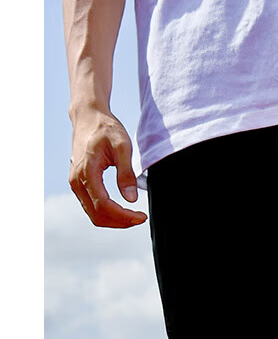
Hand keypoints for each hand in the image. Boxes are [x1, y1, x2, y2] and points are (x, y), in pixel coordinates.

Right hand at [68, 109, 146, 228]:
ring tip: (133, 216)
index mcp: (86, 172)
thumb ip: (126, 173)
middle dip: (120, 222)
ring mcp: (75, 183)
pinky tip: (121, 210)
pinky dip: (107, 213)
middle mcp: (76, 181)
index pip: (104, 206)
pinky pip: (91, 206)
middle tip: (140, 218)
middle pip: (97, 215)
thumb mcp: (122, 146)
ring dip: (114, 220)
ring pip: (93, 214)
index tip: (141, 216)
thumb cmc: (105, 128)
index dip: (124, 216)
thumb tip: (131, 199)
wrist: (87, 116)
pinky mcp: (78, 183)